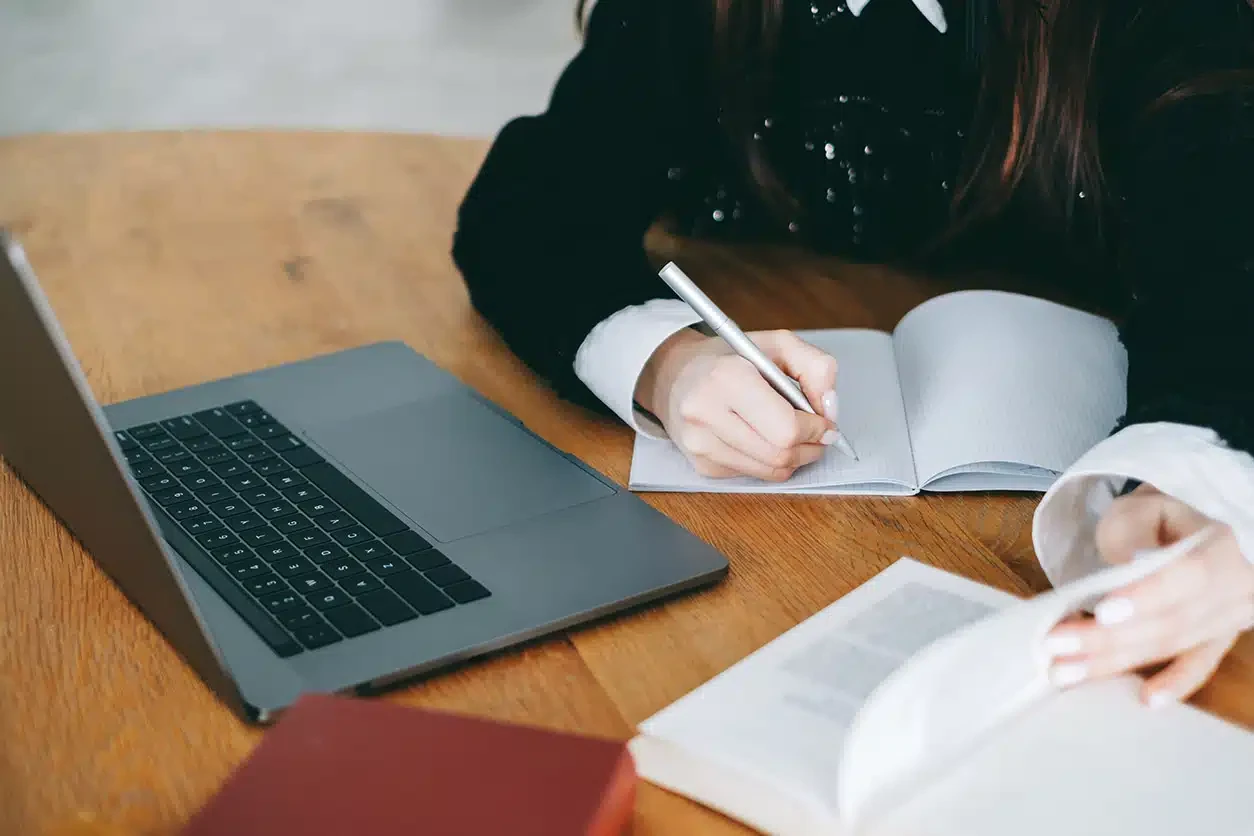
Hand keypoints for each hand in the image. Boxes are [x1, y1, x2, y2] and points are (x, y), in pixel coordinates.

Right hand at [636, 328, 839, 481]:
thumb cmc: (729, 359)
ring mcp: (700, 444)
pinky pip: (753, 475)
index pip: (786, 428)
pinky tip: (761, 439)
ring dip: (794, 458)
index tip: (825, 422)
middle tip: (818, 434)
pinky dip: (768, 461)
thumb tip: (830, 408)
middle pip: (781, 455)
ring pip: (770, 471)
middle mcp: (706, 413)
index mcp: (726, 378)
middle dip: (810, 447)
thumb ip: (815, 367)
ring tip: (793, 436)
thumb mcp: (777, 344)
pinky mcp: (701, 465)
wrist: (675, 376)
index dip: (816, 429)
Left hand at [1043, 485, 1253, 705]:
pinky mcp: (1218, 638)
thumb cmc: (1162, 518)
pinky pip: (1199, 665)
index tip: (1103, 613)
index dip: (1146, 597)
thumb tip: (1122, 567)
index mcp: (1223, 546)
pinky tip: (1147, 700)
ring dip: (1117, 660)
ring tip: (1067, 670)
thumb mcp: (1143, 507)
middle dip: (1108, 637)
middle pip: (1170, 619)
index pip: (1187, 576)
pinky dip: (1174, 683)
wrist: (1192, 527)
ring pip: (1172, 644)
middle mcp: (1237, 586)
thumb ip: (1132, 531)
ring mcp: (1230, 617)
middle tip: (1056, 644)